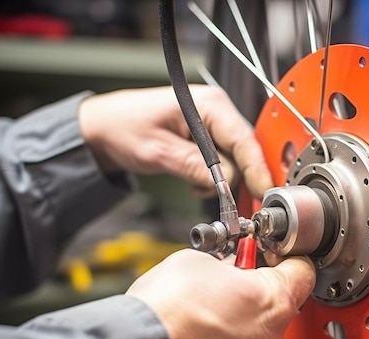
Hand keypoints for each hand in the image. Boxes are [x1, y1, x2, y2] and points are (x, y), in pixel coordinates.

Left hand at [78, 85, 272, 198]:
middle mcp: (216, 110)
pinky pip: (224, 162)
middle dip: (238, 178)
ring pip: (235, 160)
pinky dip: (214, 178)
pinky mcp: (208, 137)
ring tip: (197, 186)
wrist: (104, 127)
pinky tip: (196, 180)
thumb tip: (224, 184)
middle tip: (231, 203)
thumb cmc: (124, 127)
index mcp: (209, 104)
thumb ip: (193, 166)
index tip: (264, 191)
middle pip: (245, 151)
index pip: (244, 140)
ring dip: (222, 180)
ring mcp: (214, 123)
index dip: (257, 168)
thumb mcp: (158, 151)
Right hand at [125, 249, 315, 338]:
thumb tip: (230, 267)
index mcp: (272, 301)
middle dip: (255, 289)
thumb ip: (228, 263)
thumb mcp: (198, 260)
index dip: (284, 257)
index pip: (302, 270)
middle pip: (278, 305)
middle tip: (228, 279)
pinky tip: (199, 334)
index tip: (267, 254)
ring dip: (240, 319)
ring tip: (205, 309)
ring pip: (258, 334)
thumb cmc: (164, 310)